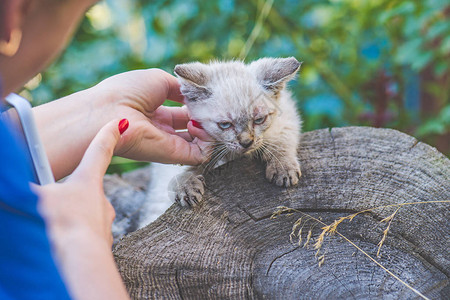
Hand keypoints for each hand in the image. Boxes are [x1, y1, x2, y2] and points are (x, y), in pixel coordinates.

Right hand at [35, 119, 129, 299]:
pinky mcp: (101, 242)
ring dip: (69, 219)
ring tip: (53, 229)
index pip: (100, 150)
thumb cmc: (62, 224)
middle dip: (68, 197)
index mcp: (88, 181)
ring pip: (83, 215)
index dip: (108, 135)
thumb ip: (38, 189)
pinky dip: (74, 237)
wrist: (79, 260)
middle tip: (51, 208)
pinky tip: (62, 243)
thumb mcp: (41, 198)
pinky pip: (84, 235)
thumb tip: (35, 188)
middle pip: (84, 191)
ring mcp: (103, 222)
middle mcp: (101, 199)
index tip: (120, 123)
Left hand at [90, 68, 209, 162]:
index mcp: (156, 110)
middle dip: (206, 116)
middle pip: (194, 126)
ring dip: (209, 129)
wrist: (109, 113)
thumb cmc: (126, 92)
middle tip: (210, 108)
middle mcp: (163, 128)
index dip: (198, 104)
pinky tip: (198, 127)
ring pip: (201, 141)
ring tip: (203, 117)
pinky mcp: (173, 155)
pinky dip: (208, 141)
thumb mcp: (158, 80)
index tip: (206, 97)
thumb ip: (181, 88)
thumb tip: (197, 96)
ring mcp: (169, 142)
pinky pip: (201, 154)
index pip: (185, 111)